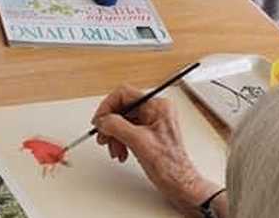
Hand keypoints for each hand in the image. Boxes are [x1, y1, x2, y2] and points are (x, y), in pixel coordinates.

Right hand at [93, 85, 221, 216]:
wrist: (179, 184)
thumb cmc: (169, 166)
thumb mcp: (139, 142)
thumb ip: (117, 126)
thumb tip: (103, 120)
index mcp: (157, 107)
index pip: (124, 94)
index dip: (108, 106)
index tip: (99, 120)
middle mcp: (156, 111)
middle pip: (122, 109)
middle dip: (110, 125)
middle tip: (103, 137)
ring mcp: (153, 122)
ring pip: (123, 121)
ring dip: (114, 136)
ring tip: (115, 150)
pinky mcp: (149, 134)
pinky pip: (128, 131)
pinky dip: (121, 141)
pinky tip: (121, 152)